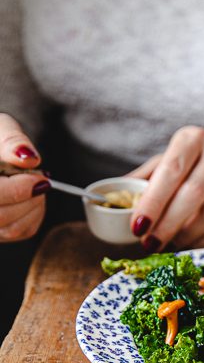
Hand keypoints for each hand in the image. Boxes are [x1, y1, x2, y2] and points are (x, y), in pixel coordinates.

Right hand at [0, 114, 49, 242]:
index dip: (17, 189)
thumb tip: (30, 159)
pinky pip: (21, 232)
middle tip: (41, 179)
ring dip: (34, 206)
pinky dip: (34, 214)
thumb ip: (12, 141)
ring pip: (11, 228)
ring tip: (34, 184)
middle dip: (29, 198)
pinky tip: (31, 197)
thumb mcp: (1, 130)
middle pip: (2, 216)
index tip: (40, 177)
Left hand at [128, 126, 203, 250]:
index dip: (153, 201)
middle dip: (167, 224)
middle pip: (192, 194)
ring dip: (186, 235)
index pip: (170, 170)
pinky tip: (191, 243)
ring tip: (170, 243)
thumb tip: (114, 200)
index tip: (137, 226)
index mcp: (193, 139)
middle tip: (149, 243)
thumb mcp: (178, 157)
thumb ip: (149, 176)